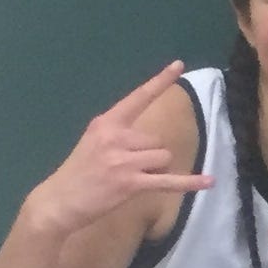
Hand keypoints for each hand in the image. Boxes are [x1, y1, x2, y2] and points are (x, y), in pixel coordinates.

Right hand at [25, 63, 211, 236]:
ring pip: (164, 159)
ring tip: (131, 181)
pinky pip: (169, 181)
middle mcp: (116, 137)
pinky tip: (209, 182)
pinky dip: (190, 183)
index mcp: (106, 123)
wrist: (58, 201)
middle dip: (151, 157)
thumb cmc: (78, 173)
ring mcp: (123, 160)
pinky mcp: (131, 183)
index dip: (160, 81)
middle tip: (126, 171)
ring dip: (156, 171)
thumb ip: (119, 135)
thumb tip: (151, 143)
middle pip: (158, 141)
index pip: (138, 98)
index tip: (179, 65)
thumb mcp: (93, 142)